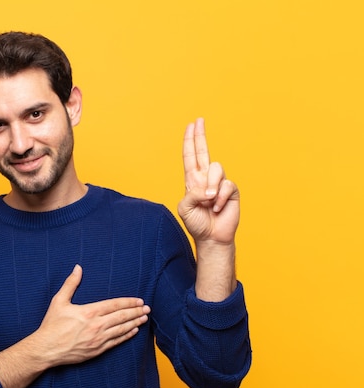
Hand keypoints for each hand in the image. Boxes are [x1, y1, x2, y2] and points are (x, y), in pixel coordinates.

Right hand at [36, 265, 149, 365]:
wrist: (46, 349)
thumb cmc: (51, 325)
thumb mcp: (59, 301)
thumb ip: (70, 284)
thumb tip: (78, 268)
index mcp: (89, 312)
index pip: (114, 305)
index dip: (128, 302)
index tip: (138, 300)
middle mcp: (96, 326)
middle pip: (121, 317)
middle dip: (136, 312)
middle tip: (147, 308)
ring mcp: (98, 339)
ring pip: (121, 330)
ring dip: (134, 323)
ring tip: (144, 318)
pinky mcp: (97, 350)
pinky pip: (116, 342)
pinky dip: (126, 336)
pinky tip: (133, 331)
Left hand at [178, 118, 239, 244]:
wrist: (211, 237)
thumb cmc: (197, 223)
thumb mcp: (185, 209)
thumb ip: (191, 194)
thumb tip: (206, 188)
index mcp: (192, 180)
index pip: (190, 156)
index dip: (190, 141)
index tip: (191, 125)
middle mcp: (206, 178)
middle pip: (204, 152)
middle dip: (201, 135)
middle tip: (199, 121)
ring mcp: (219, 183)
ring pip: (216, 169)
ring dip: (211, 186)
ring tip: (208, 201)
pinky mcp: (231, 190)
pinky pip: (226, 185)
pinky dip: (220, 198)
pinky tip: (218, 207)